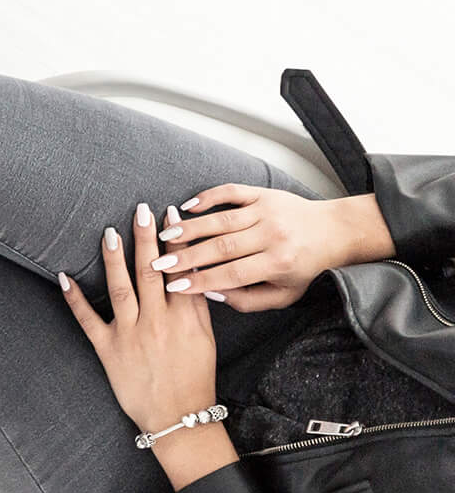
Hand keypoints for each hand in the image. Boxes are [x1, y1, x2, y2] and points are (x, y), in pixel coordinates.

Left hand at [60, 202, 220, 434]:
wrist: (178, 417)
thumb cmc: (194, 377)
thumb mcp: (206, 340)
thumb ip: (198, 306)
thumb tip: (194, 272)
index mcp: (185, 318)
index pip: (180, 270)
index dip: (176, 241)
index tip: (170, 214)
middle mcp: (157, 322)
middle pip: (150, 272)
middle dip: (145, 238)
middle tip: (139, 210)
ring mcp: (130, 335)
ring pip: (120, 289)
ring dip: (115, 259)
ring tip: (109, 232)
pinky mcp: (108, 350)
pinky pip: (87, 320)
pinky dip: (74, 298)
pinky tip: (64, 276)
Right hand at [157, 186, 396, 311]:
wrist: (334, 231)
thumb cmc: (305, 267)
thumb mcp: (285, 294)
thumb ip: (248, 300)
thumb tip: (211, 293)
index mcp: (279, 263)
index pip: (232, 274)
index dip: (201, 281)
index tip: (174, 286)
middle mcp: (272, 235)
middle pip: (222, 247)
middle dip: (186, 257)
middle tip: (158, 264)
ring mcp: (267, 211)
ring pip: (220, 220)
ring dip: (189, 229)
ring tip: (163, 236)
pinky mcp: (263, 193)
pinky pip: (231, 192)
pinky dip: (207, 197)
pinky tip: (187, 207)